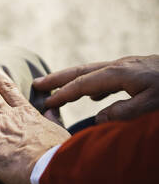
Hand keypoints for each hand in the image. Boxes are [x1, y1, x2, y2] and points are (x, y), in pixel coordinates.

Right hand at [33, 55, 158, 122]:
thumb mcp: (152, 105)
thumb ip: (123, 112)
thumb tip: (97, 116)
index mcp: (119, 74)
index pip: (82, 85)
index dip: (62, 94)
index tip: (45, 104)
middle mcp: (119, 66)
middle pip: (81, 71)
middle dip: (58, 79)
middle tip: (36, 84)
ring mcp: (128, 67)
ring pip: (91, 72)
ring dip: (71, 80)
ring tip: (57, 89)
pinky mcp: (136, 71)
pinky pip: (105, 77)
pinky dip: (91, 85)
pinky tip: (93, 95)